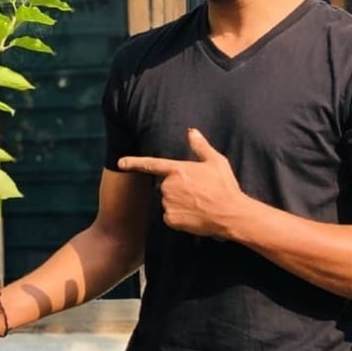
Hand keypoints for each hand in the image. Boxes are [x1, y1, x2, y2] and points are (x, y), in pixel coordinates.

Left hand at [118, 127, 244, 237]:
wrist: (231, 214)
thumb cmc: (224, 186)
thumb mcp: (216, 161)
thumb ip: (200, 146)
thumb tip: (191, 131)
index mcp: (177, 170)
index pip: (151, 164)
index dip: (133, 162)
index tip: (120, 162)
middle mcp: (168, 186)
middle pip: (166, 186)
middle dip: (178, 188)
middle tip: (198, 192)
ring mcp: (168, 203)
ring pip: (168, 201)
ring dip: (179, 202)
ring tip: (199, 204)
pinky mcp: (171, 219)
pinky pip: (170, 216)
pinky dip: (179, 217)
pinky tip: (195, 215)